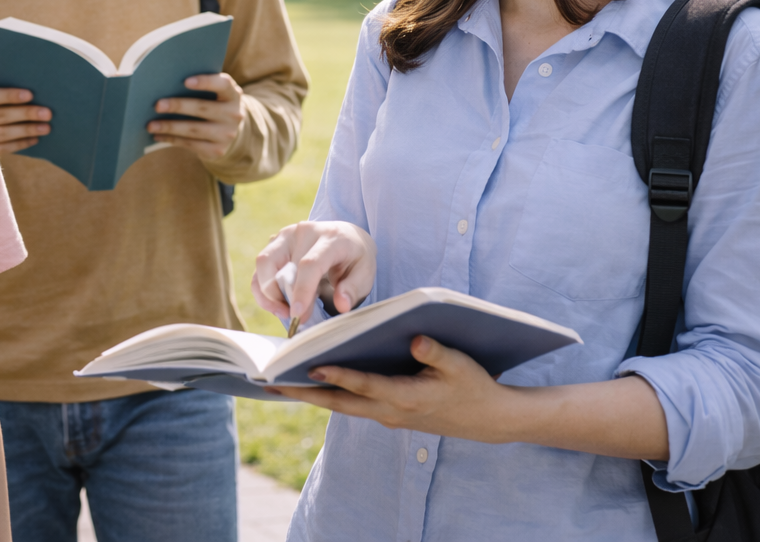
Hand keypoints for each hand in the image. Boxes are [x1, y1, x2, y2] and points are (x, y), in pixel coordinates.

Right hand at [0, 74, 50, 153]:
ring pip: (3, 133)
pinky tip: (35, 139)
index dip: (9, 95)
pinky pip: (2, 148)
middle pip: (0, 115)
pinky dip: (19, 144)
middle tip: (47, 113)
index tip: (30, 95)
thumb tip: (22, 75)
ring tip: (46, 128)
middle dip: (25, 114)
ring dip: (26, 130)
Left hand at [147, 73, 244, 159]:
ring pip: (194, 130)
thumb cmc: (213, 104)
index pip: (223, 84)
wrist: (229, 132)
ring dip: (170, 127)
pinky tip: (158, 135)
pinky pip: (191, 144)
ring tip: (150, 125)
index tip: (185, 81)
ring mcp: (227, 134)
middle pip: (203, 108)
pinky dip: (172, 139)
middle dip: (178, 106)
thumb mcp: (214, 94)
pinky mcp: (217, 150)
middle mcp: (234, 114)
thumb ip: (199, 86)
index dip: (205, 82)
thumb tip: (165, 84)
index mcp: (233, 94)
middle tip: (157, 105)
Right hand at [252, 220, 375, 319]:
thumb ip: (353, 289)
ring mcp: (287, 234)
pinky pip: (260, 267)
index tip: (297, 314)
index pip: (309, 264)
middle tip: (296, 318)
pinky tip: (275, 304)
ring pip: (263, 263)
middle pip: (281, 265)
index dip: (301, 291)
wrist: (346, 236)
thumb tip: (342, 305)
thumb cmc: (355, 258)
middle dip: (283, 297)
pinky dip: (262, 289)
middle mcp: (305, 231)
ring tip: (283, 312)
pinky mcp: (275, 242)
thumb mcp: (365, 274)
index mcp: (331, 237)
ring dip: (268, 293)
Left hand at [270, 336, 517, 443]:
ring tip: (278, 384)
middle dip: (303, 394)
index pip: (364, 385)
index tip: (310, 366)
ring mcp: (388, 416)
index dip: (337, 376)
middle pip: (339, 403)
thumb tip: (415, 338)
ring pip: (342, 407)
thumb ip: (438, 352)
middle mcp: (391, 411)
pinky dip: (330, 396)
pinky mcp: (389, 415)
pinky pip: (352, 406)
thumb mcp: (462, 365)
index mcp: (407, 398)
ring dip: (311, 396)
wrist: (490, 420)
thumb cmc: (475, 386)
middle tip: (269, 384)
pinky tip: (312, 384)